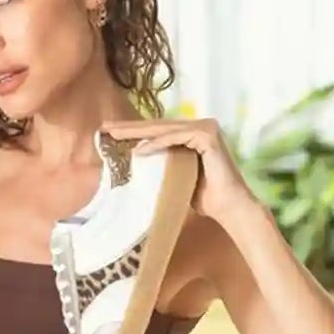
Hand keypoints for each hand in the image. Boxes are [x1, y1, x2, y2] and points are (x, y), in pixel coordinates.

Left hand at [101, 117, 262, 226]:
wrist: (228, 207)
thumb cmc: (204, 196)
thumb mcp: (176, 175)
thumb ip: (163, 162)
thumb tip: (136, 157)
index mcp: (193, 133)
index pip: (159, 131)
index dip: (134, 131)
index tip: (110, 133)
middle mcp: (201, 126)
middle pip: (159, 127)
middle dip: (130, 128)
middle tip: (105, 127)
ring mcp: (207, 128)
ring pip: (165, 130)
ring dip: (138, 133)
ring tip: (115, 135)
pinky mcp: (209, 136)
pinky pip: (177, 138)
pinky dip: (158, 144)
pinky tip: (139, 151)